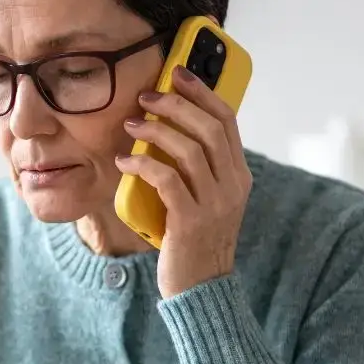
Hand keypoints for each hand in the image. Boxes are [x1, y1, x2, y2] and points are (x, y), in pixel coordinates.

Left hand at [116, 64, 252, 298]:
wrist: (201, 290)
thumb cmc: (195, 241)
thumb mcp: (207, 200)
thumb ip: (199, 168)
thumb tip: (170, 129)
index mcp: (239, 176)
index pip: (227, 121)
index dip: (202, 91)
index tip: (177, 73)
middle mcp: (233, 186)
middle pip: (209, 128)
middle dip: (175, 105)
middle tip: (146, 97)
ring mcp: (215, 204)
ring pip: (189, 150)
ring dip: (155, 131)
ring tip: (130, 126)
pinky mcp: (191, 222)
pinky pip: (166, 180)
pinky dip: (142, 165)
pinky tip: (124, 163)